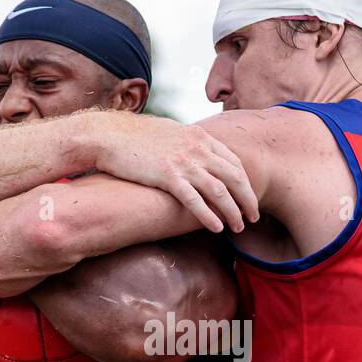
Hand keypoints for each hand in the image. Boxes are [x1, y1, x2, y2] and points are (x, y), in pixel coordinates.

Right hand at [86, 112, 257, 233]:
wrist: (107, 134)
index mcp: (199, 137)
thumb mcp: (169, 133)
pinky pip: (195, 200)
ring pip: (220, 190)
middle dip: (248, 199)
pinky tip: (217, 229)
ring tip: (239, 227)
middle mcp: (196, 148)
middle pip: (234, 177)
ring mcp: (183, 162)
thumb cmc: (133, 136)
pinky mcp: (167, 176)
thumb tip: (194, 155)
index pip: (233, 161)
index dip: (245, 182)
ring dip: (233, 211)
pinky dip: (209, 216)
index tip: (249, 197)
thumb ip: (187, 143)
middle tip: (254, 217)